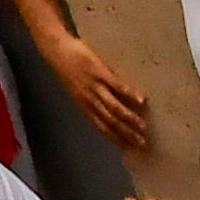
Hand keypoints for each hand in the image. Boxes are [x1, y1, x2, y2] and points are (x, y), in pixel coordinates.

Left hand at [51, 35, 150, 153]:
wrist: (56, 51)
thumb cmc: (67, 67)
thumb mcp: (77, 89)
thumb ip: (91, 98)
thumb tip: (107, 106)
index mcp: (84, 106)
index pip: (102, 128)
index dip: (116, 139)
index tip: (129, 148)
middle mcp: (90, 100)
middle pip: (110, 122)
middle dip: (127, 134)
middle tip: (142, 142)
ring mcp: (94, 87)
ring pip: (113, 108)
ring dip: (129, 119)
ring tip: (143, 127)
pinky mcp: (99, 72)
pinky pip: (116, 86)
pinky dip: (129, 94)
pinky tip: (141, 100)